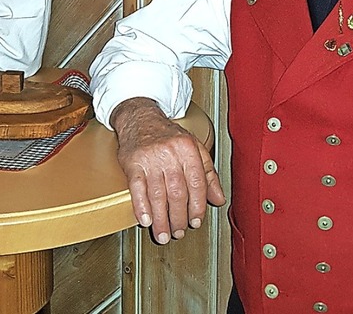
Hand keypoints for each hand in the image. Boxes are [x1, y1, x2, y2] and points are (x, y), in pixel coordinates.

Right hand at [111, 97, 225, 243]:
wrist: (140, 118)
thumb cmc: (167, 135)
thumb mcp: (193, 148)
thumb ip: (208, 173)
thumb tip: (219, 198)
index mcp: (188, 149)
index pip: (197, 184)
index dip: (197, 207)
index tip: (195, 222)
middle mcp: (170, 153)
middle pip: (177, 192)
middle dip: (179, 218)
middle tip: (178, 231)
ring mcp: (150, 158)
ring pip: (158, 194)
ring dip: (161, 219)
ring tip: (163, 234)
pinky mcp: (133, 162)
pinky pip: (137, 188)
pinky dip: (141, 206)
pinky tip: (145, 219)